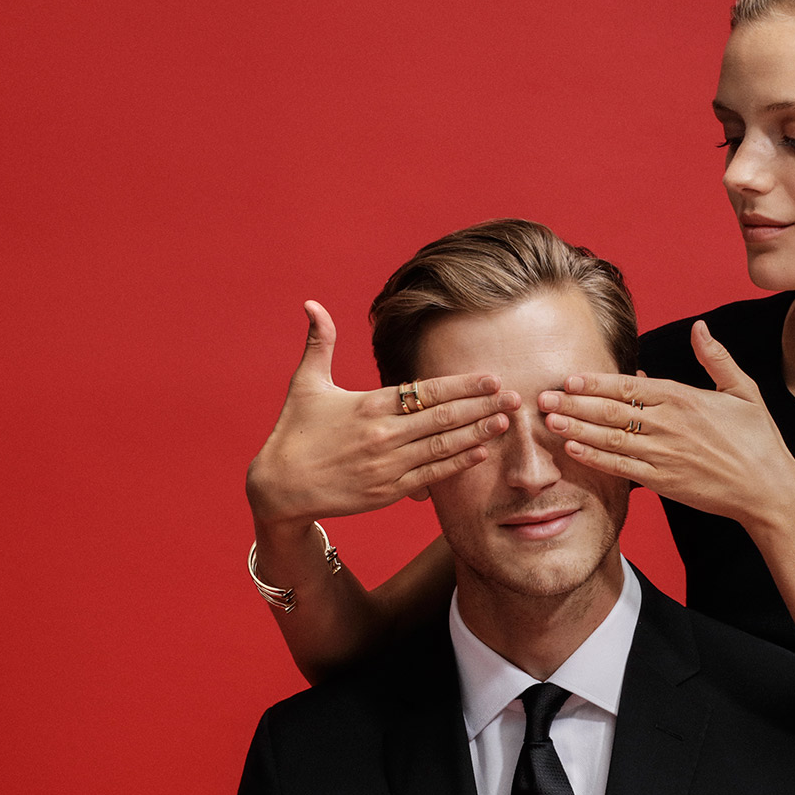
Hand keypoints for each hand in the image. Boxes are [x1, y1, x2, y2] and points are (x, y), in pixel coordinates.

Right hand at [247, 300, 518, 527]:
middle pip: (443, 418)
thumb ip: (319, 343)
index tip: (490, 378)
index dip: (462, 385)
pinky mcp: (387, 491)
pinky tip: (479, 452)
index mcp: (369, 406)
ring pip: (443, 447)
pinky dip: (457, 463)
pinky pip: (432, 477)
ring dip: (478, 433)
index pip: (426, 391)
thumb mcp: (305, 384)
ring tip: (506, 421)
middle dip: (482, 406)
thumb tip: (312, 303)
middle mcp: (383, 435)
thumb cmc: (294, 433)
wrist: (280, 487)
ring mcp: (388, 466)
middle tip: (514, 396)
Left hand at [538, 322, 794, 531]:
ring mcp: (664, 455)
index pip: (630, 386)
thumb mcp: (744, 391)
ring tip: (549, 420)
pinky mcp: (664, 481)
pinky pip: (622, 467)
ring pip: (611, 438)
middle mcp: (669, 425)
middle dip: (575, 402)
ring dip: (577, 428)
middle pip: (612, 410)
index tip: (570, 377)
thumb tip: (701, 327)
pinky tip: (573, 449)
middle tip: (541, 396)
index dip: (596, 381)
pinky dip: (595, 458)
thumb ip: (716, 358)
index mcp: (684, 399)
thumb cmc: (759, 440)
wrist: (769, 490)